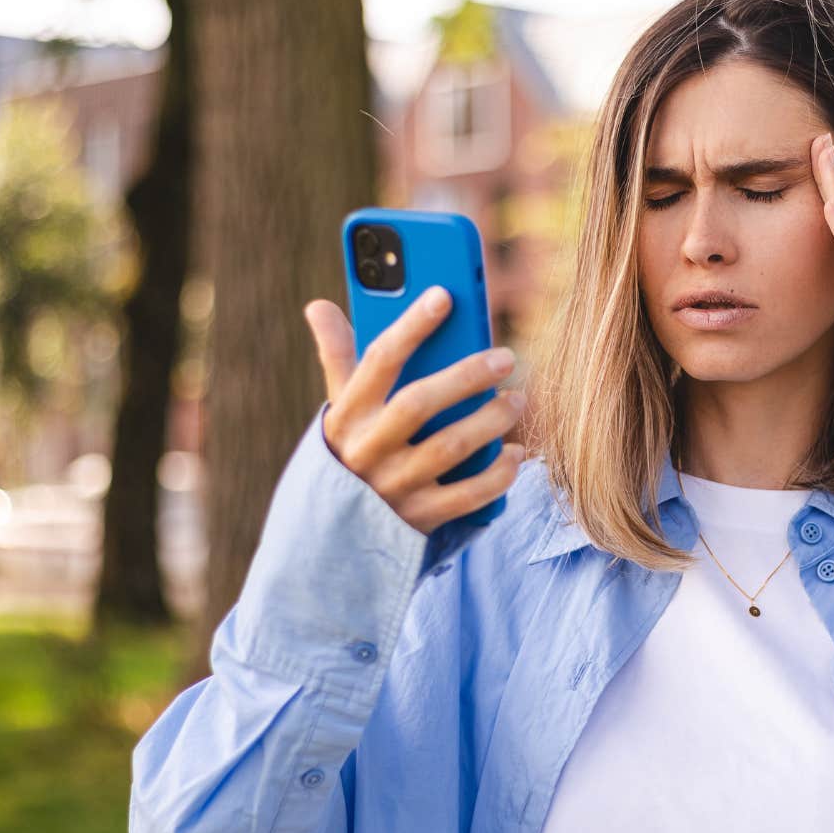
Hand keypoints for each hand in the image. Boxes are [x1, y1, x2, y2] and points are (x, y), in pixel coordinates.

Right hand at [303, 288, 525, 533]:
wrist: (334, 536)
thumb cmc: (349, 452)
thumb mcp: (338, 409)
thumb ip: (338, 357)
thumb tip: (317, 306)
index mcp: (347, 414)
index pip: (378, 360)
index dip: (411, 326)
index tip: (444, 296)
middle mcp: (368, 450)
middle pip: (419, 403)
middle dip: (466, 376)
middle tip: (505, 357)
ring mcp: (395, 487)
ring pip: (449, 447)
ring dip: (490, 420)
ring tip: (516, 399)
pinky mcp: (420, 519)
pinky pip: (467, 495)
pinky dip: (497, 474)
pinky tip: (514, 453)